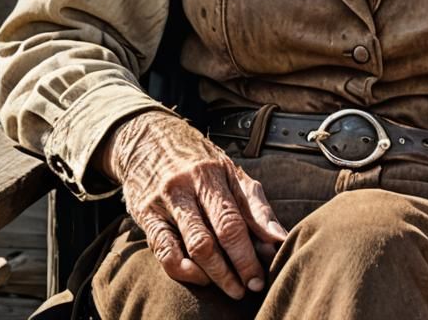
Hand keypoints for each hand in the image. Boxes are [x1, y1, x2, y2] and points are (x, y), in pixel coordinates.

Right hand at [102, 110, 287, 298]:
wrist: (150, 139)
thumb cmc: (200, 162)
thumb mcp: (231, 174)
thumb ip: (255, 207)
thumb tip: (280, 239)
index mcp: (215, 173)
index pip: (236, 219)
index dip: (250, 253)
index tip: (262, 276)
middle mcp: (189, 184)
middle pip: (217, 233)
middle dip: (238, 267)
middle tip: (250, 287)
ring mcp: (166, 200)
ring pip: (194, 245)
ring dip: (215, 275)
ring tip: (230, 289)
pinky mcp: (146, 214)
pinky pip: (164, 251)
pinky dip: (184, 271)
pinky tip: (200, 277)